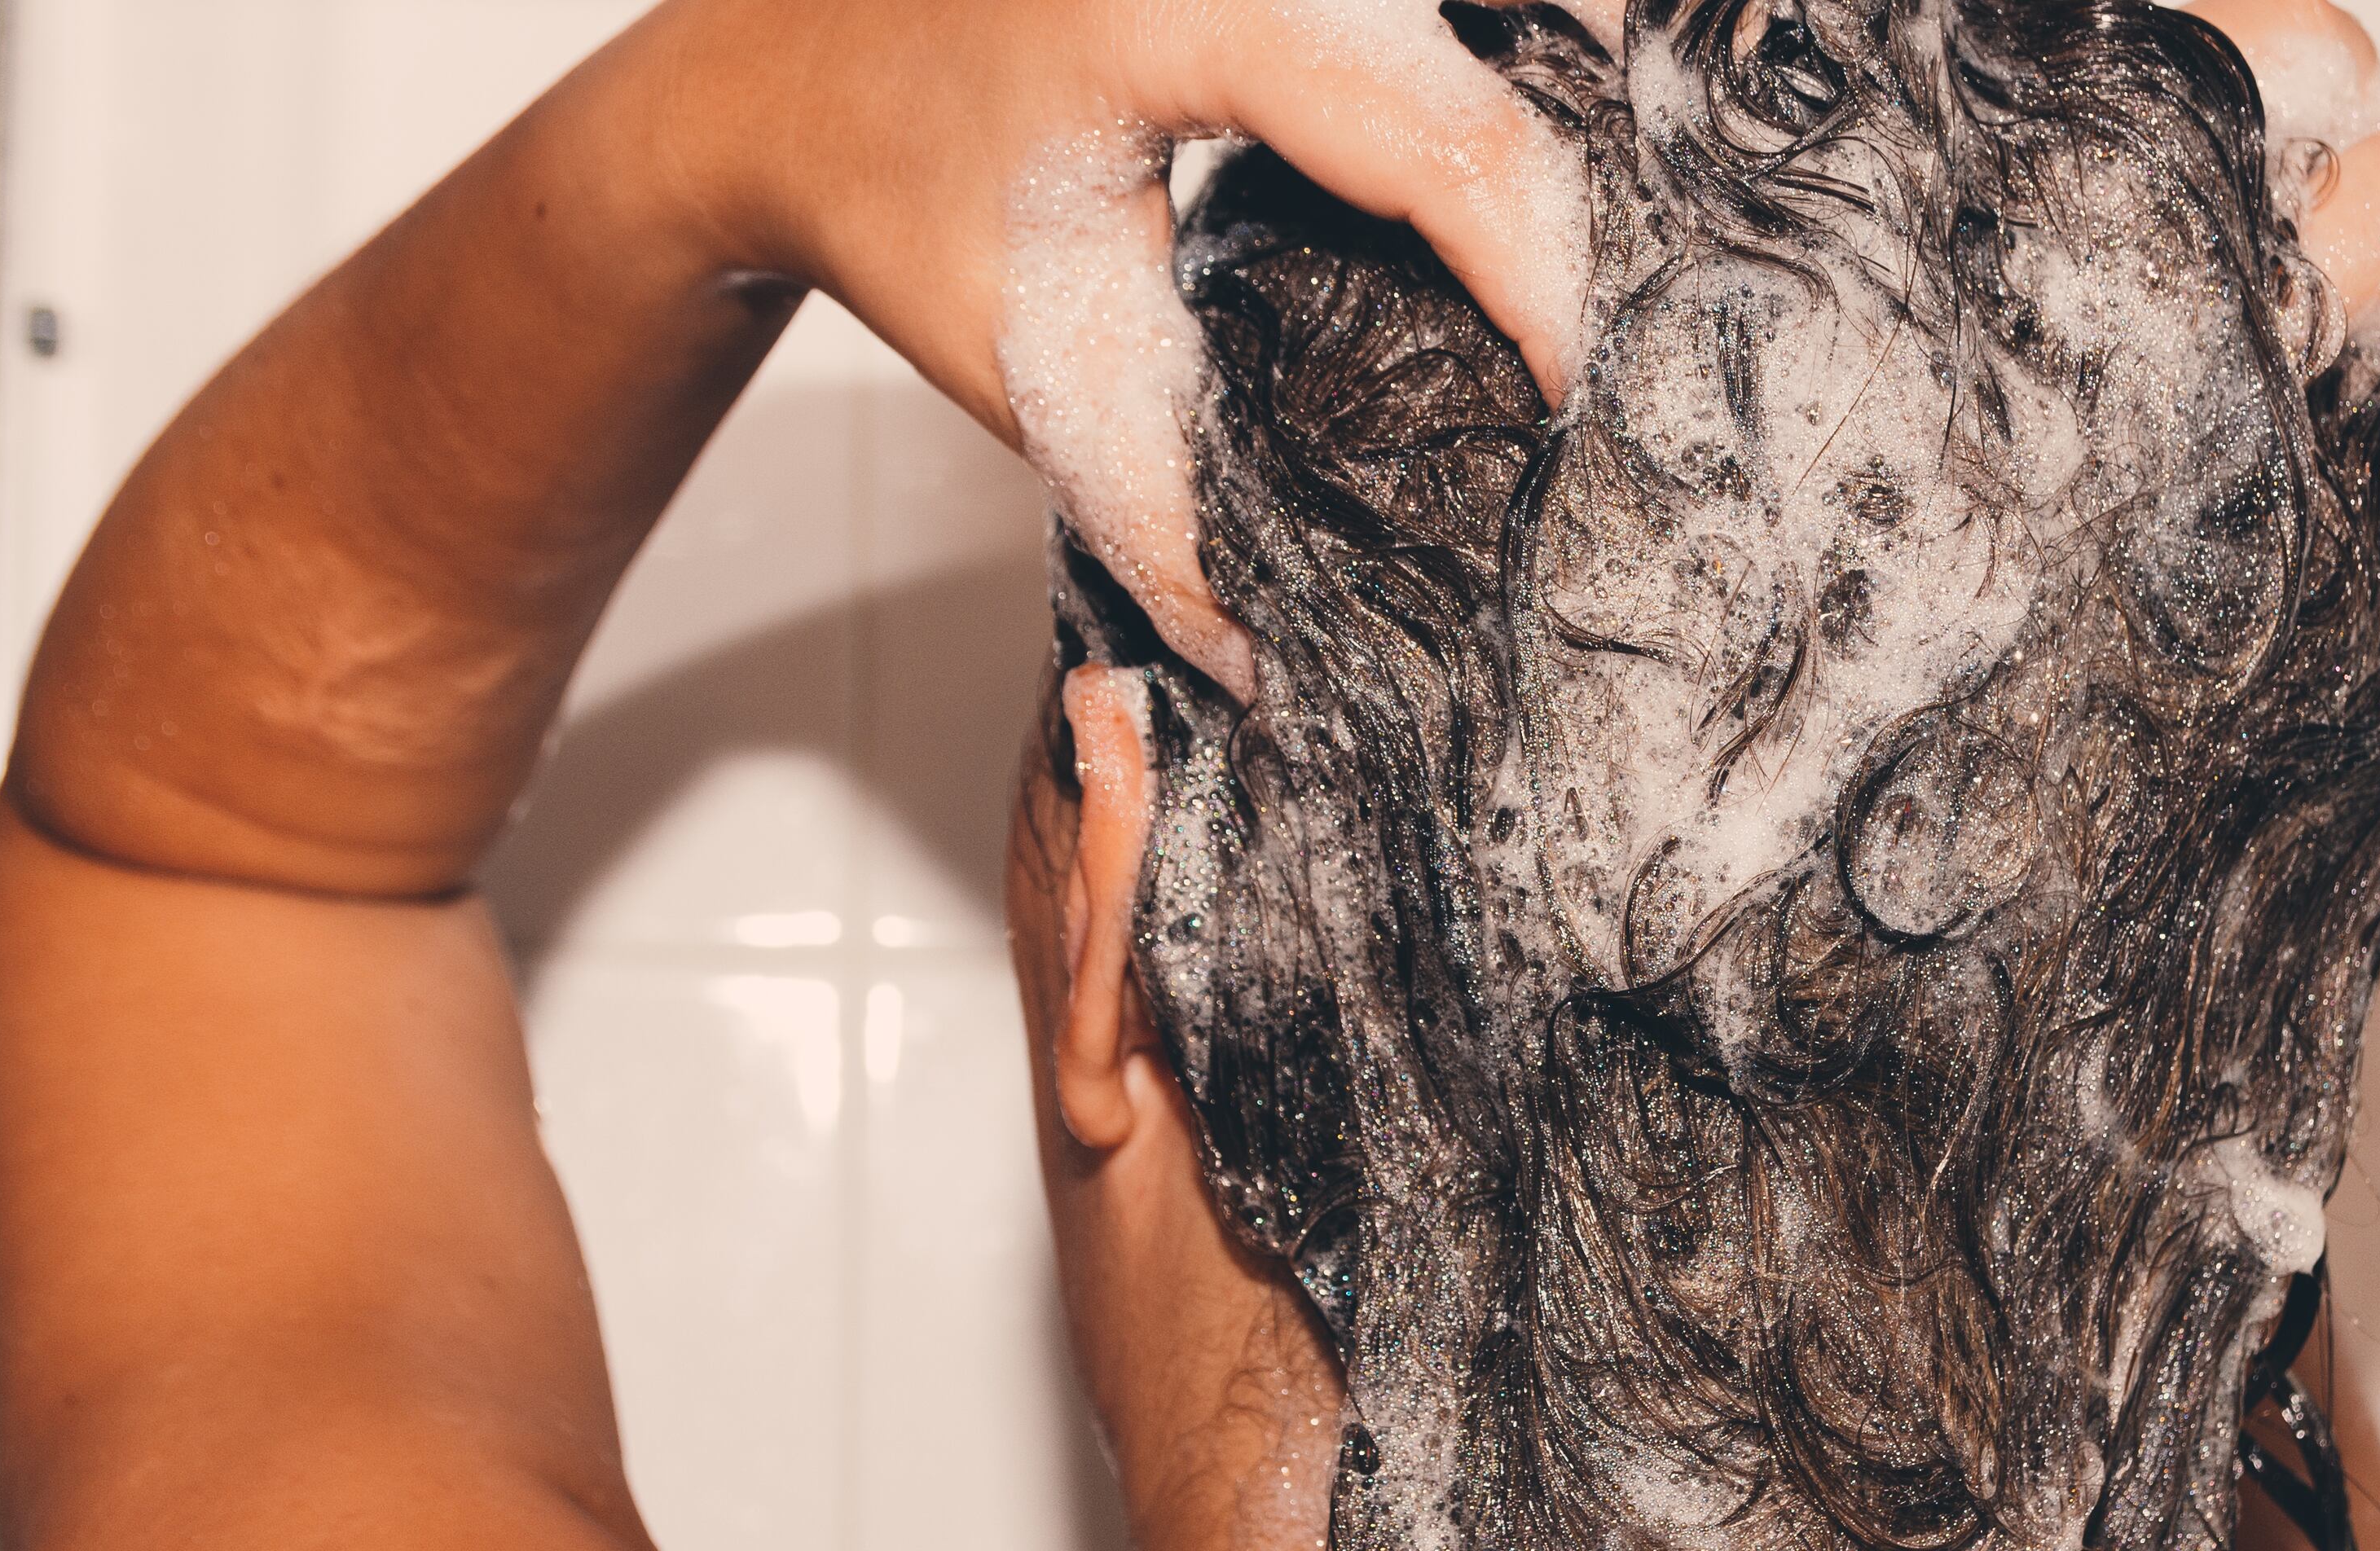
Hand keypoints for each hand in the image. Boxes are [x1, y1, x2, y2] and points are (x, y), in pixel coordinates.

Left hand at [630, 0, 1597, 687]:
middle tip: (1597, 335)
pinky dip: (1483, 78)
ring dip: (1547, 115)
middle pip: (1488, 54)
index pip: (1433, 137)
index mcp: (1183, 19)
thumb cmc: (893, 208)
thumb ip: (1166, 516)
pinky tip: (1507, 171)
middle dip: (1570, 194)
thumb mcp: (1038, 375)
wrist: (782, 79)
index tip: (1561, 394)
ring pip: (1482, 10)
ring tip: (1568, 264)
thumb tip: (1269, 658)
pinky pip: (1432, 7)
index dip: (1528, 274)